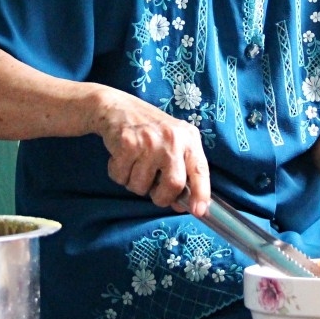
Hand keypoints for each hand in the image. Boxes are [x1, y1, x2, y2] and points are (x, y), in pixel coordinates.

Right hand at [92, 86, 210, 214]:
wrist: (118, 107)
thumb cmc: (149, 130)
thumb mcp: (173, 143)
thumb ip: (181, 170)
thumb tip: (182, 205)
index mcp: (189, 139)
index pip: (200, 170)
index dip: (201, 193)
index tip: (198, 211)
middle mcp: (173, 138)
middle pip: (173, 185)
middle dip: (161, 197)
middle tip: (153, 189)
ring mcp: (150, 140)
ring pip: (142, 186)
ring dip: (134, 183)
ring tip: (134, 164)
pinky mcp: (127, 143)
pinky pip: (121, 177)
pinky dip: (118, 173)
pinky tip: (121, 157)